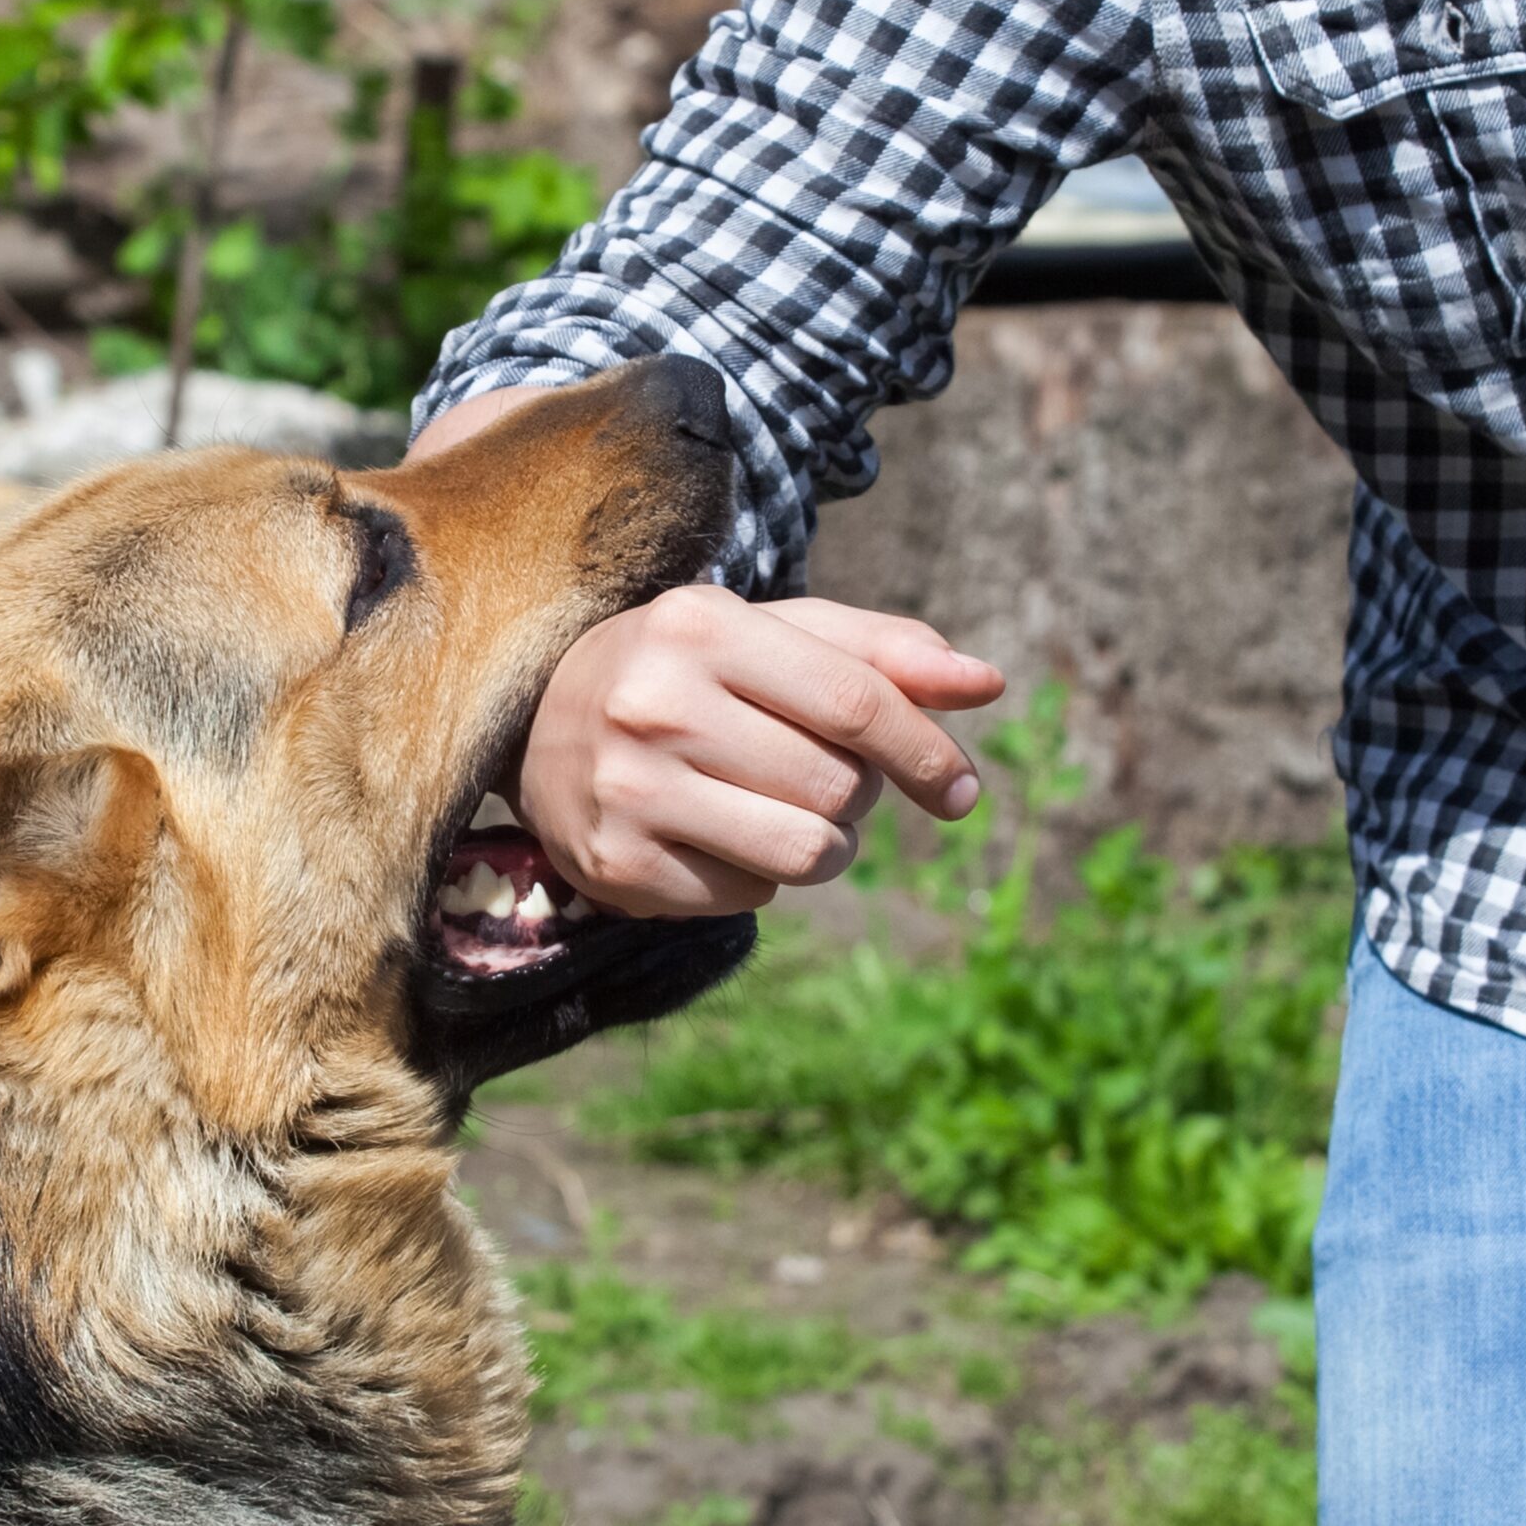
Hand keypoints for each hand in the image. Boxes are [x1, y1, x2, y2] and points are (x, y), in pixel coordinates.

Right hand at [411, 384, 1004, 916]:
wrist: (537, 720)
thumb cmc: (690, 670)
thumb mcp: (774, 636)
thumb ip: (883, 651)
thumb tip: (988, 683)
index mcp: (702, 627)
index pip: (854, 701)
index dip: (925, 751)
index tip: (961, 789)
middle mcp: (656, 705)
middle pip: (837, 787)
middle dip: (858, 794)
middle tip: (825, 779)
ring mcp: (629, 790)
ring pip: (804, 853)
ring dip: (826, 846)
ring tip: (788, 815)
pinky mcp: (617, 865)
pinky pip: (749, 899)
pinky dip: (759, 878)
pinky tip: (718, 837)